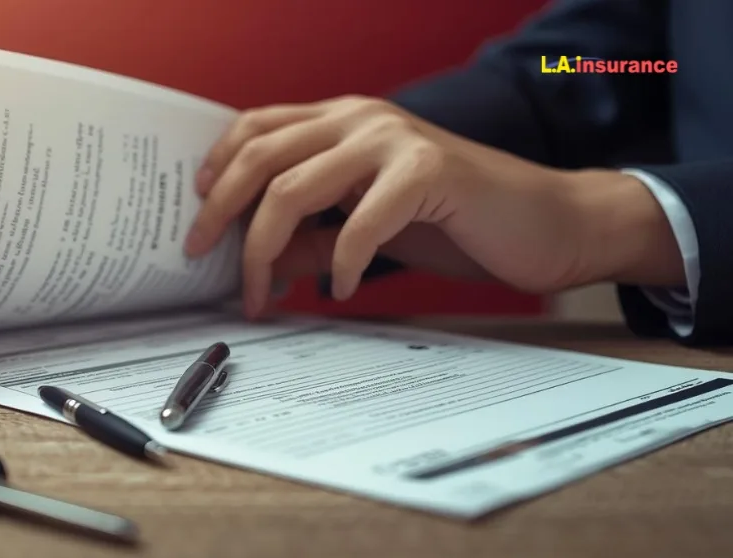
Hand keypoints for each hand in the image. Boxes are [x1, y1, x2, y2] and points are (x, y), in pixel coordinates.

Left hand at [184, 95, 684, 317]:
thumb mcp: (365, 227)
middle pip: (260, 157)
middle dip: (220, 214)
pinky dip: (341, 263)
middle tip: (200, 260)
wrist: (546, 223)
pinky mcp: (428, 170)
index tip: (193, 220)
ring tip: (261, 295)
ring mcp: (393, 139)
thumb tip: (257, 265)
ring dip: (264, 249)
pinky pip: (359, 220)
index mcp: (342, 122)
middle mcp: (360, 119)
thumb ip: (310, 238)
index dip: (216, 170)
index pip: (255, 129)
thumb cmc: (455, 223)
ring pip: (294, 187)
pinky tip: (341, 290)